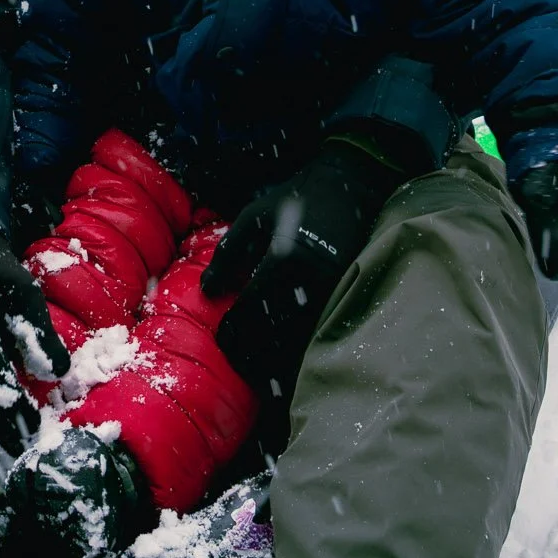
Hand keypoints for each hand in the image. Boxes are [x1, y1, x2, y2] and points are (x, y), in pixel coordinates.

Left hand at [200, 140, 401, 385]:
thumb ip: (229, 253)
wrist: (349, 190)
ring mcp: (330, 290)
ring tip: (256, 368)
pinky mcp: (343, 294)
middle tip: (235, 360)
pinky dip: (299, 348)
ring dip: (276, 357)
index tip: (222, 341)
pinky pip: (318, 330)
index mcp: (283, 260)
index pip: (251, 309)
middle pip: (275, 332)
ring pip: (299, 338)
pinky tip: (284, 356)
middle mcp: (308, 281)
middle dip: (252, 352)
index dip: (233, 331)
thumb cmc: (295, 200)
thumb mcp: (254, 216)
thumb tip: (208, 290)